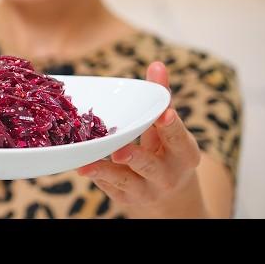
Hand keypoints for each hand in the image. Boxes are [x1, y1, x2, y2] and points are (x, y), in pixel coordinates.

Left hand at [77, 62, 206, 217]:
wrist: (171, 198)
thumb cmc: (168, 152)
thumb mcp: (168, 128)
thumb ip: (161, 97)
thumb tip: (157, 64)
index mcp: (184, 154)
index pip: (178, 138)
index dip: (172, 126)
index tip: (164, 114)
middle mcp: (167, 175)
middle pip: (150, 165)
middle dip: (136, 158)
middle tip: (120, 150)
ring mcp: (146, 190)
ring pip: (125, 181)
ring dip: (105, 171)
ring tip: (86, 165)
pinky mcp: (125, 199)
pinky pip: (108, 187)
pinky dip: (95, 176)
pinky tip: (80, 166)